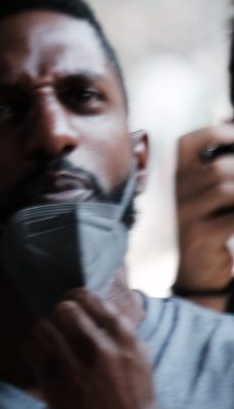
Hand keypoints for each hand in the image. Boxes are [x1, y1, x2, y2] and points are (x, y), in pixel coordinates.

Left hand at [26, 290, 156, 408]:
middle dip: (61, 314)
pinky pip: (32, 349)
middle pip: (64, 309)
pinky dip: (34, 349)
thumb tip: (102, 303)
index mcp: (124, 342)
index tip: (74, 303)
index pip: (91, 298)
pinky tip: (42, 355)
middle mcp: (100, 350)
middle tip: (60, 323)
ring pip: (44, 326)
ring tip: (51, 340)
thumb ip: (122, 332)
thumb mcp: (139, 361)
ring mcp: (75, 367)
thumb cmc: (133, 398)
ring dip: (45, 331)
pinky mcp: (54, 383)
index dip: (77, 297)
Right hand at [174, 123, 233, 300]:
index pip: (188, 144)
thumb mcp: (210, 200)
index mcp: (181, 178)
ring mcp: (188, 214)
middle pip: (216, 168)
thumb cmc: (211, 230)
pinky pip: (233, 218)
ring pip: (225, 190)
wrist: (198, 275)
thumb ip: (222, 178)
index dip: (214, 133)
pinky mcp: (201, 235)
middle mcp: (180, 192)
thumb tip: (232, 160)